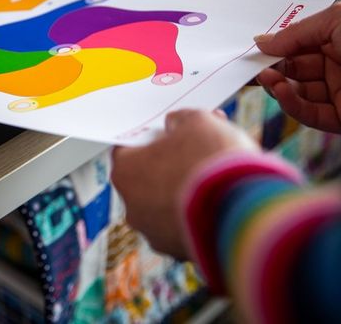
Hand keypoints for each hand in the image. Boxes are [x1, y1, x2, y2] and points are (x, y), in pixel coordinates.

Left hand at [111, 109, 259, 258]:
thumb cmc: (214, 161)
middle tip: (203, 154)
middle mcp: (133, 207)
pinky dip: (202, 218)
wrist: (247, 210)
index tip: (175, 135)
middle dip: (172, 166)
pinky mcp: (181, 254)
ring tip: (219, 180)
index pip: (129, 150)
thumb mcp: (199, 121)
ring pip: (168, 207)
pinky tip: (224, 205)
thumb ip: (181, 120)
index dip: (154, 139)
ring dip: (188, 194)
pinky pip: (188, 230)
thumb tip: (177, 124)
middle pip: (149, 179)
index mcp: (125, 171)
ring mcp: (155, 234)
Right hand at [255, 3, 340, 132]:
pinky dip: (289, 102)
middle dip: (272, 66)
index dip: (277, 45)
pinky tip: (280, 89)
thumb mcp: (336, 22)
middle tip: (251, 65)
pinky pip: (308, 113)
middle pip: (295, 68)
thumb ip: (296, 32)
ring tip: (264, 77)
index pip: (301, 43)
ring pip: (297, 91)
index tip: (254, 48)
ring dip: (277, 84)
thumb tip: (263, 40)